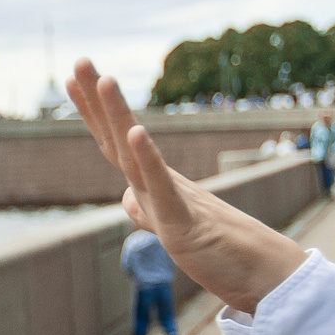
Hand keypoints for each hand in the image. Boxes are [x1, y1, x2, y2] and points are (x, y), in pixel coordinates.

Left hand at [67, 58, 306, 313]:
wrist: (262, 274)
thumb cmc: (219, 250)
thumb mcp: (169, 230)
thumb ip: (147, 212)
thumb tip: (127, 198)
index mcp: (151, 186)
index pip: (114, 142)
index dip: (93, 112)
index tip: (73, 80)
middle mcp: (158, 185)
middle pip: (118, 137)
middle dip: (96, 100)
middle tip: (79, 59)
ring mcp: (171, 200)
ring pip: (137, 153)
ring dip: (119, 116)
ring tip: (105, 79)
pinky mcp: (183, 224)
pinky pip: (163, 187)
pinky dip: (148, 158)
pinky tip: (136, 131)